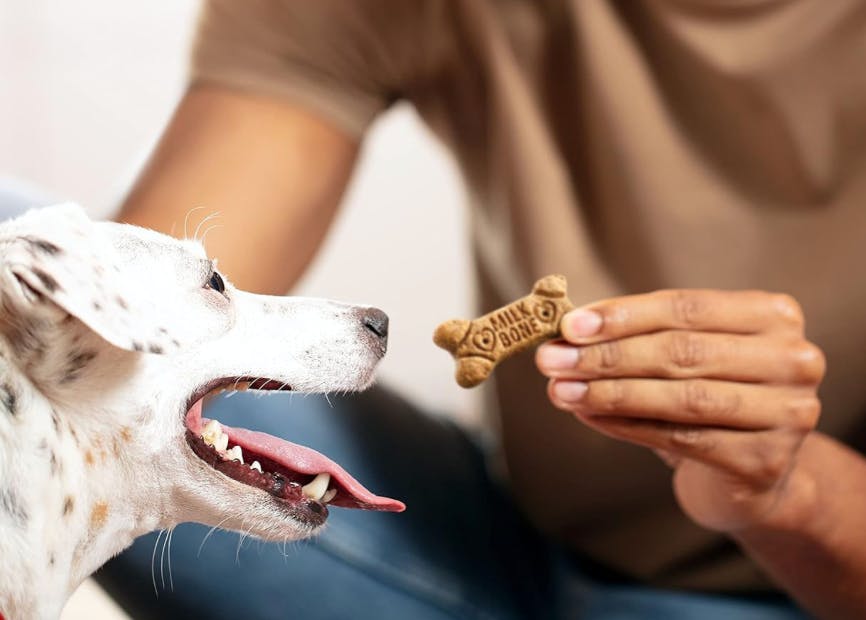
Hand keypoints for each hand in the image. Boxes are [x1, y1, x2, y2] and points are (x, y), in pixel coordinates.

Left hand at [535, 289, 824, 532]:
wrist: (752, 473)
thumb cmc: (709, 396)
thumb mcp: (682, 356)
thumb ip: (637, 338)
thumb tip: (564, 334)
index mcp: (773, 316)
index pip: (686, 308)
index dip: (623, 316)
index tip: (569, 326)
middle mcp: (793, 360)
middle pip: (683, 351)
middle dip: (607, 356)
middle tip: (551, 360)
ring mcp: (788, 413)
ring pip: (683, 398)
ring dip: (610, 393)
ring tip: (560, 390)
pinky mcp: (766, 461)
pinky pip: (682, 439)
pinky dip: (627, 426)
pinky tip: (589, 415)